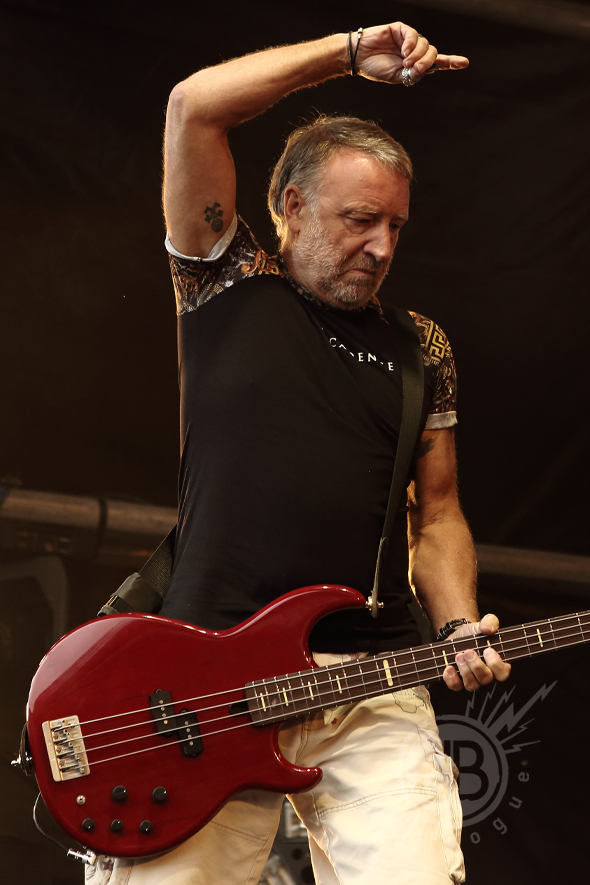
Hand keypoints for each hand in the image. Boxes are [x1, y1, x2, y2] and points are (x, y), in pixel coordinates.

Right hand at [354, 22, 468, 85]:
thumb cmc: (376, 69)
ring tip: (405, 62)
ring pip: (426, 44)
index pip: (437, 63)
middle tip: (415, 69)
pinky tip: (404, 52)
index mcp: (415, 65)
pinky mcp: (401, 30)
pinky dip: (412, 44)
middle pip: (433, 53)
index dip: (451, 62)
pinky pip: (414, 35)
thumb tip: (429, 70)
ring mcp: (408, 40)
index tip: (464, 63)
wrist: (359, 58)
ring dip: (418, 56)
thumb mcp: (398, 78)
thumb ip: (413, 75)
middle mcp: (415, 51)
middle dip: (427, 62)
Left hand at [442, 614, 511, 691]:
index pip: (503, 673)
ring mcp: (471, 679)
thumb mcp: (482, 624)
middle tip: (468, 651)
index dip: (497, 665)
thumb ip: (490, 622)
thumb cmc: (473, 633)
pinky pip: (456, 687)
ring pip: (472, 685)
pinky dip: (451, 679)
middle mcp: (485, 674)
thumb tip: (488, 628)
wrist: (457, 634)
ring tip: (458, 655)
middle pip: (486, 679)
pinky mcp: (457, 680)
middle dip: (477, 666)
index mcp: (496, 663)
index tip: (488, 650)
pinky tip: (448, 668)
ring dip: (464, 671)